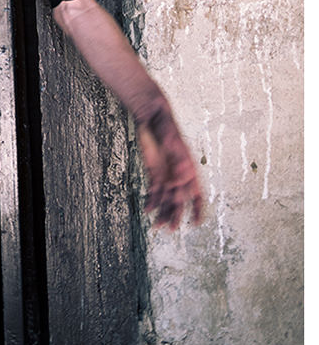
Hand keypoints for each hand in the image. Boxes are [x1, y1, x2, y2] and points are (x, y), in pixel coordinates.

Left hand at [136, 100, 204, 229]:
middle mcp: (178, 173)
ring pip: (166, 198)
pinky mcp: (154, 171)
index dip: (198, 208)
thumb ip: (177, 159)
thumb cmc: (165, 125)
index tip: (197, 223)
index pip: (197, 192)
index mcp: (188, 167)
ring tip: (157, 226)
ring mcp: (166, 173)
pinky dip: (151, 200)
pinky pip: (154, 190)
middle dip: (176, 215)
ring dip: (162, 212)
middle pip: (179, 199)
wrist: (152, 115)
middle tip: (171, 229)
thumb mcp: (171, 140)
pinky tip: (147, 209)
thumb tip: (179, 180)